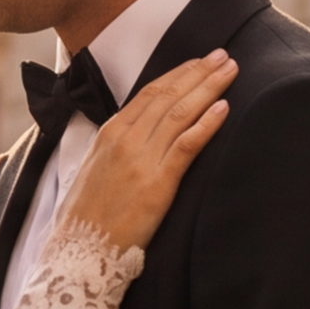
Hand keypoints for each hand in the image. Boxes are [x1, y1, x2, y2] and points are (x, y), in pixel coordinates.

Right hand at [68, 51, 238, 254]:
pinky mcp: (157, 184)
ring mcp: (141, 160)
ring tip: (230, 72)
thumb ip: (117, 148)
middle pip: (169, 95)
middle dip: (200, 72)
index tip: (200, 62)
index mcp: (109, 133)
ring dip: (209, 88)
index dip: (179, 74)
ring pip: (180, 113)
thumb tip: (137, 136)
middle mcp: (125, 140)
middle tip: (224, 56)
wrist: (79, 251)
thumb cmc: (86, 218)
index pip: (150, 93)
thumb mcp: (94, 170)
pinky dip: (206, 123)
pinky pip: (186, 145)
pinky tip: (223, 108)